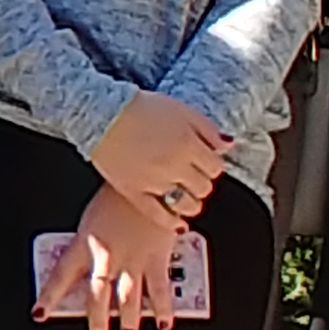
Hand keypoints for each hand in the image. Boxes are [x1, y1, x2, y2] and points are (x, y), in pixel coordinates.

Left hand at [37, 181, 186, 329]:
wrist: (147, 177)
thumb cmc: (120, 193)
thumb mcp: (93, 216)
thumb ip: (90, 242)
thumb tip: (86, 266)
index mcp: (85, 242)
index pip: (60, 274)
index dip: (49, 296)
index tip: (40, 312)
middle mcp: (106, 254)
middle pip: (97, 295)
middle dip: (96, 318)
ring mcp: (132, 258)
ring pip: (127, 297)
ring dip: (128, 317)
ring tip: (128, 328)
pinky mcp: (156, 256)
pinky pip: (160, 289)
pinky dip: (163, 308)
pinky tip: (162, 321)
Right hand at [88, 91, 230, 224]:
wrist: (100, 114)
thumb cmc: (139, 108)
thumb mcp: (179, 109)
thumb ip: (207, 128)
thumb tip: (227, 146)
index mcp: (187, 144)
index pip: (215, 167)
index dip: (211, 165)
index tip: (204, 163)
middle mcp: (174, 166)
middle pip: (203, 187)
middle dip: (201, 182)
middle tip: (192, 177)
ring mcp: (154, 182)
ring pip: (186, 204)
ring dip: (191, 202)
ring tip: (185, 196)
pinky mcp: (134, 193)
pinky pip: (159, 215)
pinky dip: (172, 221)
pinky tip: (177, 222)